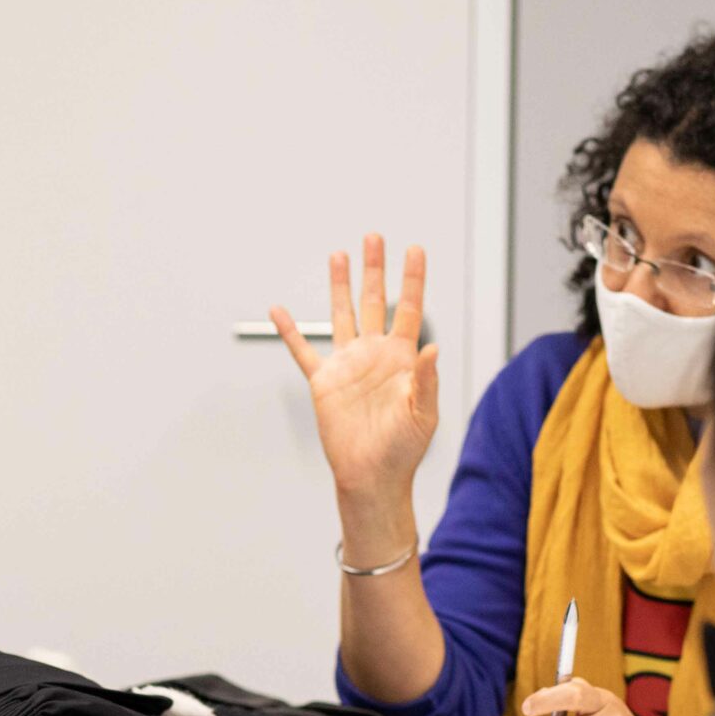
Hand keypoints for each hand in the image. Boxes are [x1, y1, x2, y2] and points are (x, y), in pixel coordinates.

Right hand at [272, 235, 440, 501]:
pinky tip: (280, 310)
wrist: (371, 476)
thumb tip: (434, 349)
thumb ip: (427, 380)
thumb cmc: (403, 450)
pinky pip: (304, 351)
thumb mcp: (423, 414)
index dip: (413, 280)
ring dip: (341, 286)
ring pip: (343, 315)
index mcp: (402, 359)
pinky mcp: (324, 382)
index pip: (410, 310)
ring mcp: (348, 365)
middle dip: (375, 270)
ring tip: (340, 256)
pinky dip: (291, 331)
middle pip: (374, 302)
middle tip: (374, 238)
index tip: (415, 250)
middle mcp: (374, 355)